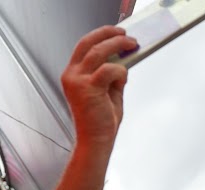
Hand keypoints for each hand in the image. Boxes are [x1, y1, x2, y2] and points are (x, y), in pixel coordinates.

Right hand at [61, 26, 137, 149]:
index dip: (100, 35)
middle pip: (89, 43)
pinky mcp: (88, 88)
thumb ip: (113, 76)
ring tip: (133, 44)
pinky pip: (109, 70)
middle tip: (127, 34)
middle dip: (109, 34)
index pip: (84, 46)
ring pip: (100, 52)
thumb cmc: (101, 120)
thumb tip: (124, 60)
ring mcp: (78, 81)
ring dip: (118, 45)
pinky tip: (123, 79)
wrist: (96, 141)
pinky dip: (121, 71)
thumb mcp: (108, 92)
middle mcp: (71, 75)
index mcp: (73, 74)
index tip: (116, 32)